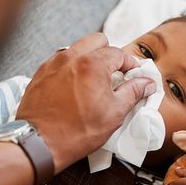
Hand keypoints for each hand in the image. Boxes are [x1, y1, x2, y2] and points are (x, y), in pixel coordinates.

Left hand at [16, 33, 155, 171]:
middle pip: (97, 41)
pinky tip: (74, 87)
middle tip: (113, 74)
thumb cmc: (75, 132)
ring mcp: (53, 64)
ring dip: (89, 59)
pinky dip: (70, 69)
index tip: (133, 75)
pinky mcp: (40, 74)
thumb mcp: (114, 113)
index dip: (130, 65)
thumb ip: (133, 93)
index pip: (118, 53)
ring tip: (93, 81)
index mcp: (92, 64)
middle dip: (109, 54)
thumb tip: (146, 83)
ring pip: (77, 48)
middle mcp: (71, 58)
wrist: (39, 143)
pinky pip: (60, 61)